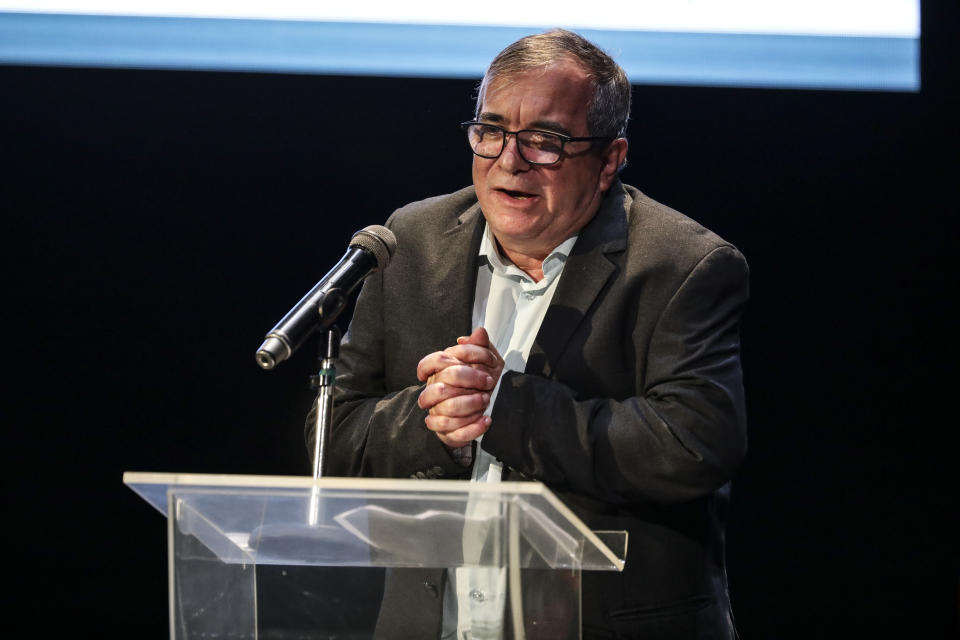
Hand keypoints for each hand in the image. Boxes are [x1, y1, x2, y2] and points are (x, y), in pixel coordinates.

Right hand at [416, 327, 503, 447]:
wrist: (484, 411)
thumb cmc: (480, 383)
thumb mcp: (486, 363)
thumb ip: (481, 346)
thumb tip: (479, 332)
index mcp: (439, 371)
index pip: (435, 360)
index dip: (458, 357)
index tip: (481, 361)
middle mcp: (434, 390)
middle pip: (442, 383)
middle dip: (469, 380)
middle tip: (488, 382)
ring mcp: (437, 412)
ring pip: (446, 409)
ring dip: (470, 404)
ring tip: (486, 400)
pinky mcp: (446, 432)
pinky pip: (455, 432)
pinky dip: (473, 427)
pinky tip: (487, 420)